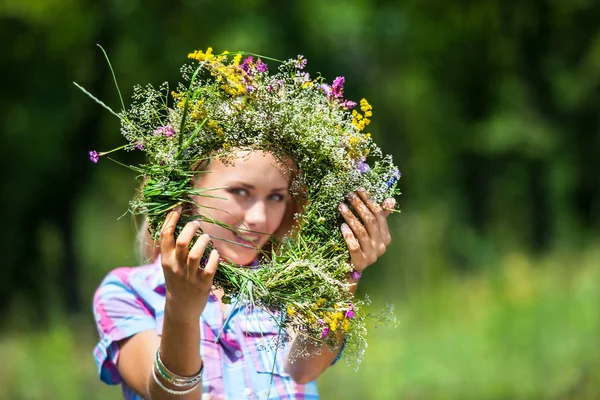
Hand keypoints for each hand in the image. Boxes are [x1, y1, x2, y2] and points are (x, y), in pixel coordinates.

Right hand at [160, 206, 219, 320]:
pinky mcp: (202, 284)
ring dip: (203, 242)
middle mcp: (176, 267)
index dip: (171, 219)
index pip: (165, 235)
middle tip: (197, 223)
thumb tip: (181, 223)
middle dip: (190, 229)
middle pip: (182, 242)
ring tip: (206, 238)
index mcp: (166, 260)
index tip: (179, 207)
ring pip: (195, 255)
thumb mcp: (170, 264)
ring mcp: (189, 276)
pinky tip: (216, 254)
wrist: (181, 308)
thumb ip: (173, 248)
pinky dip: (214, 258)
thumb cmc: (177, 281)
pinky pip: (209, 269)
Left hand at [338, 188, 394, 272]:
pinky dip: (348, 235)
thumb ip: (380, 216)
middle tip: (348, 196)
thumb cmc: (361, 246)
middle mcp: (381, 246)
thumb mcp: (371, 232)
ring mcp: (372, 255)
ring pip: (361, 232)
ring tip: (341, 207)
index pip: (379, 215)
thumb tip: (391, 200)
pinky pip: (354, 246)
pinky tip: (342, 226)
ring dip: (351, 217)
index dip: (369, 201)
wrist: (351, 270)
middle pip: (370, 222)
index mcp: (386, 237)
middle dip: (359, 206)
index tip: (359, 190)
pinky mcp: (361, 262)